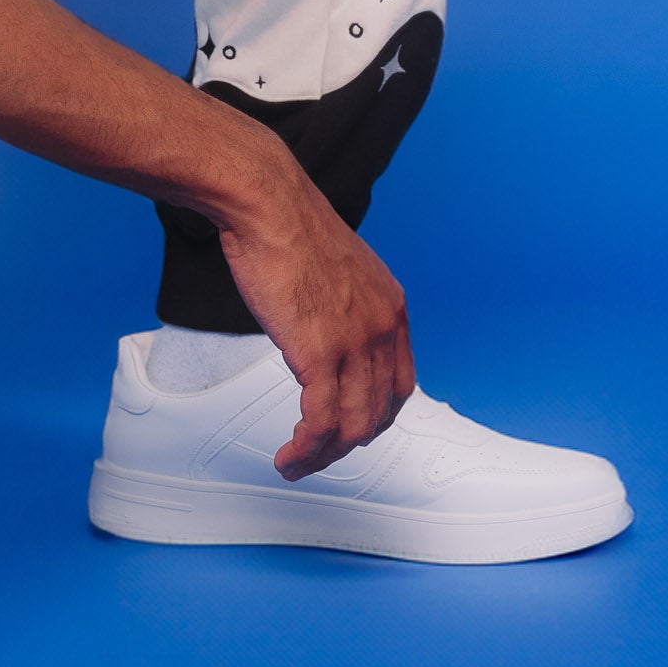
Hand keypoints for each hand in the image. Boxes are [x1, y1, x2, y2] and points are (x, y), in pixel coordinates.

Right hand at [219, 174, 414, 476]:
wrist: (268, 203)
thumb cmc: (288, 224)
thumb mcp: (337, 268)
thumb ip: (343, 303)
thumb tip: (325, 325)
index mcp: (390, 306)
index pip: (399, 383)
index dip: (376, 414)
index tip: (352, 426)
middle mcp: (381, 328)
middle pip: (379, 412)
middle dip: (349, 442)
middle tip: (321, 452)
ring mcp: (354, 343)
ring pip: (352, 425)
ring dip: (325, 456)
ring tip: (297, 463)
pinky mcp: (319, 354)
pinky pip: (321, 421)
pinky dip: (307, 448)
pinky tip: (290, 454)